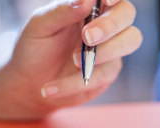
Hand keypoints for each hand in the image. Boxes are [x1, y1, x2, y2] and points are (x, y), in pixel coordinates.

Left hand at [0, 0, 141, 119]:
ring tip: (74, 61)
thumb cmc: (33, 48)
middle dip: (110, 25)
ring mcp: (110, 47)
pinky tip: (52, 86)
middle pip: (127, 13)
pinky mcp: (108, 71)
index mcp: (88, 7)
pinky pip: (105, 74)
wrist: (28, 84)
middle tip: (86, 37)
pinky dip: (77, 81)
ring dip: (106, 51)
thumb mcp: (39, 26)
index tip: (105, 1)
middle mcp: (104, 23)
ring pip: (131, 40)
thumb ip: (61, 11)